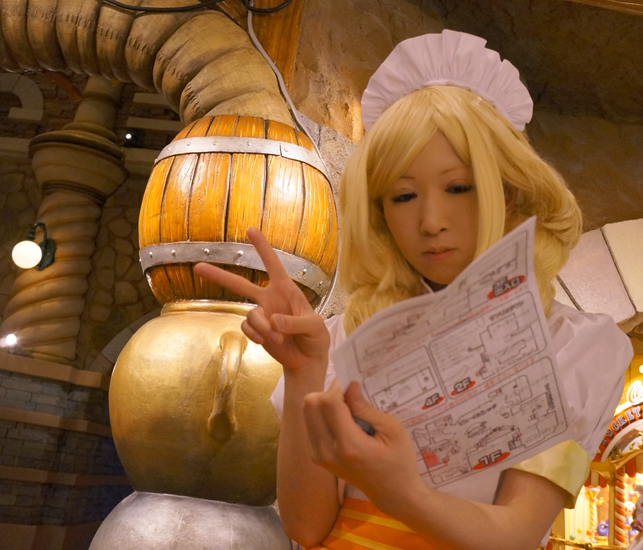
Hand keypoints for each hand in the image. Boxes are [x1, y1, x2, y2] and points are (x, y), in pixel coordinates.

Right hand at [193, 228, 329, 376]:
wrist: (308, 360)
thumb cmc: (316, 337)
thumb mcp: (314, 326)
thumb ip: (295, 322)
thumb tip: (274, 321)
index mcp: (286, 289)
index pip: (273, 264)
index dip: (262, 247)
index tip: (250, 229)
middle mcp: (270, 299)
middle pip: (240, 284)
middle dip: (218, 275)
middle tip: (197, 267)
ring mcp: (261, 315)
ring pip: (250, 315)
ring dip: (262, 327)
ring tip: (278, 338)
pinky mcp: (256, 331)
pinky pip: (247, 330)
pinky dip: (257, 336)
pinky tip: (268, 342)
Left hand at [303, 380, 421, 513]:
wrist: (391, 493)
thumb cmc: (399, 460)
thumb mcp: (392, 430)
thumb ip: (366, 408)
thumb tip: (349, 385)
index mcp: (349, 445)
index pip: (329, 402)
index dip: (340, 387)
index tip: (355, 386)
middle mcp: (327, 451)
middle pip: (311, 403)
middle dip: (329, 393)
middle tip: (350, 397)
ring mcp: (319, 455)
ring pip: (307, 411)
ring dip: (324, 403)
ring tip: (347, 410)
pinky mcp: (316, 456)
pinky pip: (310, 423)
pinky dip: (322, 415)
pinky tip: (342, 421)